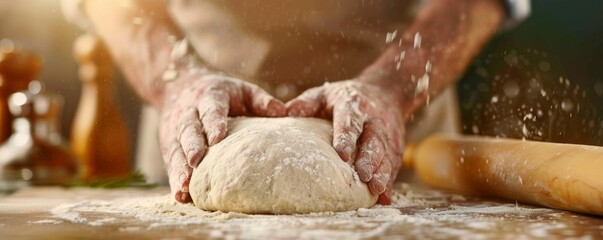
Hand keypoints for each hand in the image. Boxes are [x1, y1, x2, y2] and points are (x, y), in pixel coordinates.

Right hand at [160, 73, 285, 202]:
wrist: (180, 85)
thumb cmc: (221, 93)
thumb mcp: (242, 89)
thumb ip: (261, 100)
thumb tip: (282, 111)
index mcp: (210, 96)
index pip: (211, 109)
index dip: (213, 122)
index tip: (217, 138)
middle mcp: (189, 112)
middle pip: (188, 128)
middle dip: (191, 145)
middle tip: (196, 161)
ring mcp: (175, 129)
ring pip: (176, 148)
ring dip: (179, 168)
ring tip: (185, 188)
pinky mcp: (168, 144)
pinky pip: (171, 161)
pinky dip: (175, 178)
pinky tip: (181, 195)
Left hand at [286, 81, 403, 203]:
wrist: (385, 91)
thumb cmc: (345, 97)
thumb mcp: (324, 93)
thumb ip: (306, 103)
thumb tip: (286, 112)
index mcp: (353, 105)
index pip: (350, 122)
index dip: (346, 137)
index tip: (342, 154)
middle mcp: (373, 120)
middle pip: (373, 140)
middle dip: (369, 159)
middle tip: (362, 176)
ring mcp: (387, 133)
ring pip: (386, 154)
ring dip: (382, 172)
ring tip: (375, 189)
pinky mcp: (396, 145)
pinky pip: (394, 164)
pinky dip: (390, 181)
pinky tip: (384, 197)